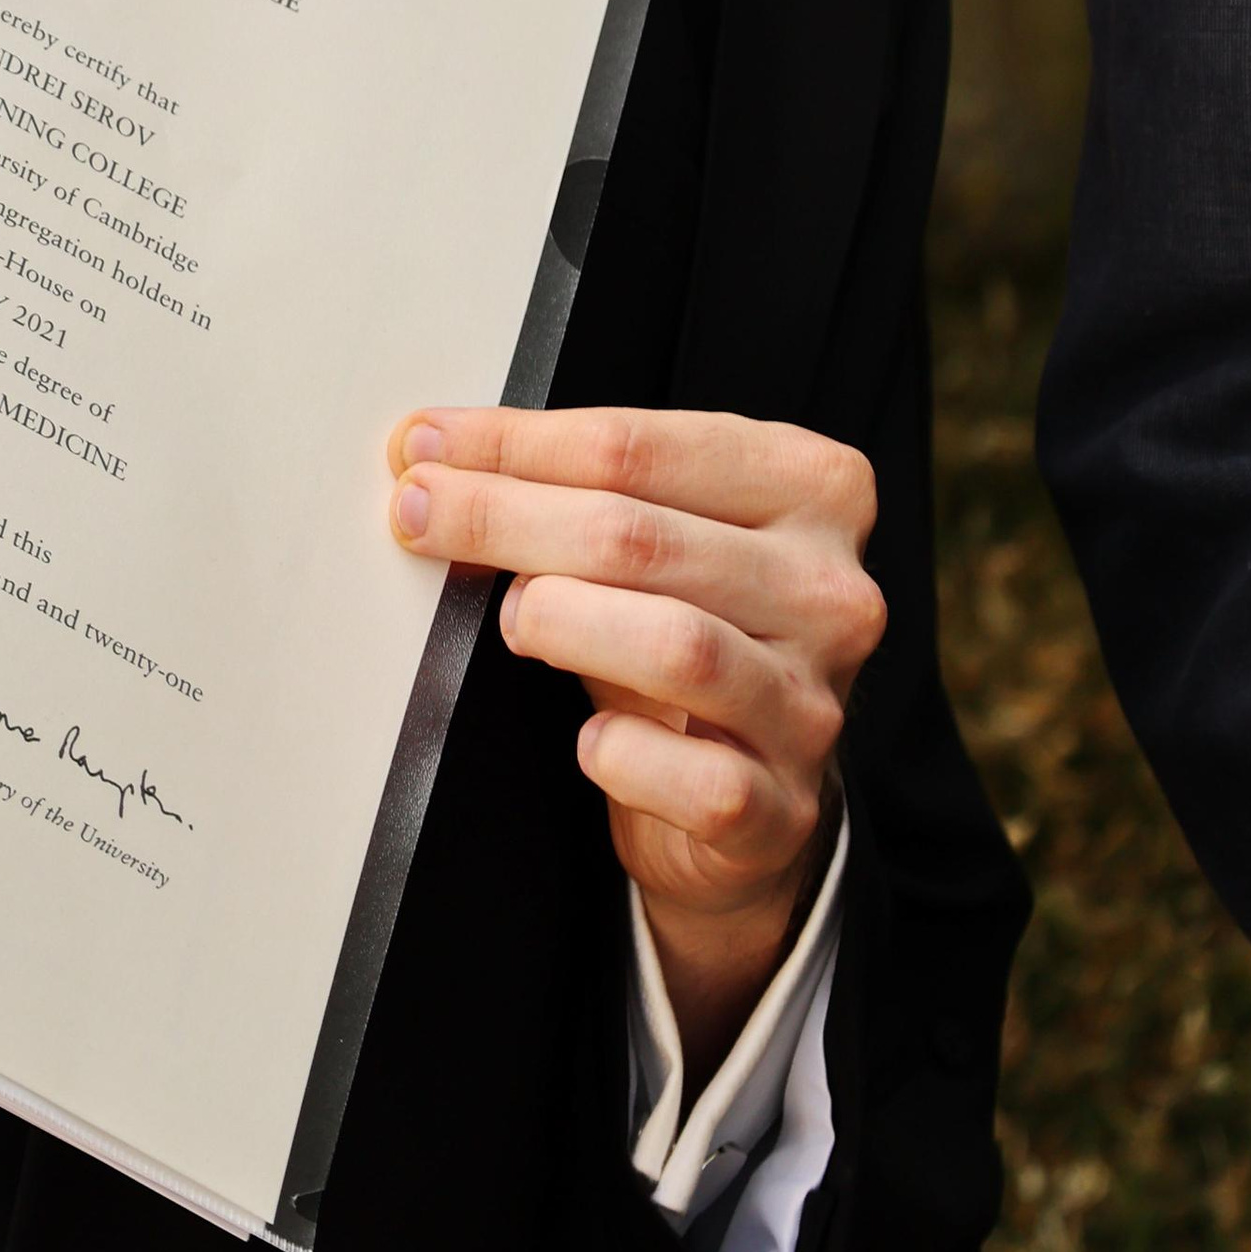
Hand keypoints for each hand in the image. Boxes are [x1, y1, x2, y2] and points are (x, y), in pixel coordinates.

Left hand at [387, 404, 881, 1066]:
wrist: (746, 787)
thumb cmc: (683, 630)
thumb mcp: (651, 537)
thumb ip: (574, 488)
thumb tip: (436, 459)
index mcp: (812, 487)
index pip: (640, 445)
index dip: (516, 443)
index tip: (427, 446)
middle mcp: (830, 590)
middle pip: (641, 535)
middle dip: (505, 517)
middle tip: (420, 516)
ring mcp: (813, 702)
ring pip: (677, 644)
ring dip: (564, 621)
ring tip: (514, 617)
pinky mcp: (783, 808)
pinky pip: (695, 778)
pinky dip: (622, 756)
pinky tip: (589, 743)